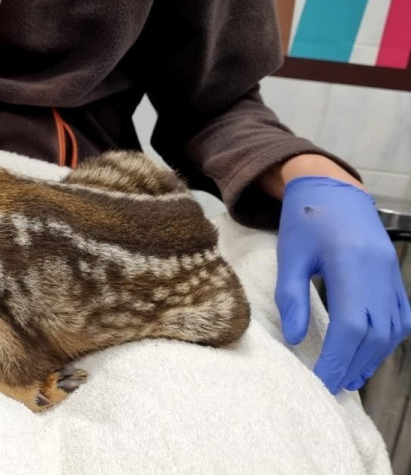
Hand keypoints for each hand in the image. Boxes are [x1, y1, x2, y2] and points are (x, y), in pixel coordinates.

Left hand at [275, 176, 410, 393]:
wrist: (332, 188)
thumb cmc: (305, 220)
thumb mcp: (290, 256)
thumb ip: (291, 297)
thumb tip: (295, 339)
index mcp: (351, 263)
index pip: (351, 324)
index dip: (338, 357)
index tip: (321, 381)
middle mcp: (379, 271)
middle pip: (376, 332)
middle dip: (354, 364)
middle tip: (333, 387)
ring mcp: (392, 273)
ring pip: (392, 328)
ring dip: (372, 357)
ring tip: (348, 378)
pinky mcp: (394, 275)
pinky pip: (400, 316)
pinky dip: (387, 340)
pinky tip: (369, 355)